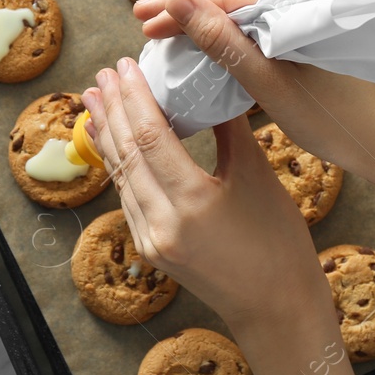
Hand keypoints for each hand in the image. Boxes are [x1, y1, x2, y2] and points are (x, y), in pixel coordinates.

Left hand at [82, 57, 328, 333]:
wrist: (276, 308)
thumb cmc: (279, 244)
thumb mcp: (258, 177)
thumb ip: (230, 130)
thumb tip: (212, 84)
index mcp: (192, 202)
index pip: (151, 136)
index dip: (134, 97)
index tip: (124, 66)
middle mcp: (162, 224)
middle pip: (127, 154)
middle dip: (111, 110)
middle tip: (101, 75)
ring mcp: (152, 240)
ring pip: (121, 177)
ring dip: (107, 136)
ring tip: (95, 101)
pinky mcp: (151, 249)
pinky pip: (127, 198)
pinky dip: (118, 166)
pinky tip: (113, 145)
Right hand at [132, 0, 374, 189]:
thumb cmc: (334, 119)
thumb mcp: (269, 84)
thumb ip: (224, 43)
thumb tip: (179, 2)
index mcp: (299, 4)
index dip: (182, 5)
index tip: (142, 15)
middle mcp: (306, 2)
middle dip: (188, 9)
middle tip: (143, 18)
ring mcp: (310, 20)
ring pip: (248, 13)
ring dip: (208, 22)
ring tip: (167, 27)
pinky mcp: (312, 39)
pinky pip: (264, 27)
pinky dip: (232, 35)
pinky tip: (208, 42)